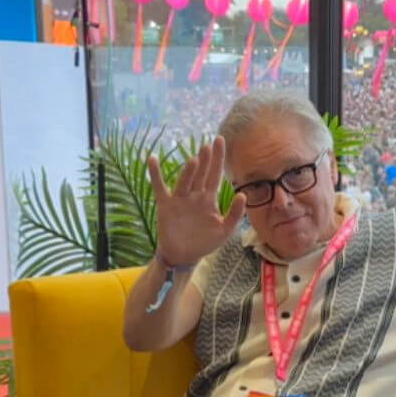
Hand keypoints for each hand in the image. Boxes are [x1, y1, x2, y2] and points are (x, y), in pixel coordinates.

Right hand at [149, 136, 245, 267]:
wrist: (184, 256)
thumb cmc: (205, 242)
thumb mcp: (225, 230)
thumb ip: (235, 214)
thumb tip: (242, 194)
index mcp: (209, 198)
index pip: (215, 174)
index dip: (218, 158)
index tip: (220, 140)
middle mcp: (194, 195)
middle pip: (201, 174)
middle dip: (206, 161)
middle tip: (209, 145)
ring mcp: (180, 199)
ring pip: (185, 181)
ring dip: (189, 171)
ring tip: (195, 160)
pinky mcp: (166, 205)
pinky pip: (160, 187)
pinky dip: (155, 174)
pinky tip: (152, 159)